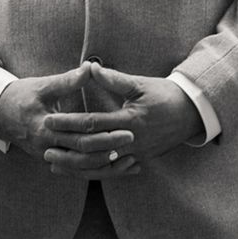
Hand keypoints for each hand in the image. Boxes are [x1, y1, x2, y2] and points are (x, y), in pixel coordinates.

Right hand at [0, 63, 135, 177]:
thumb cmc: (21, 95)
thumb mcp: (42, 85)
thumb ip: (67, 81)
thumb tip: (89, 68)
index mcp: (43, 125)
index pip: (79, 130)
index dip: (103, 129)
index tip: (125, 127)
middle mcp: (46, 145)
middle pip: (82, 152)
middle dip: (108, 147)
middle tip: (130, 140)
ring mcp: (47, 155)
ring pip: (80, 167)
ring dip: (104, 165)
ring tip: (126, 158)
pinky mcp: (50, 160)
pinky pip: (75, 170)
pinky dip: (94, 170)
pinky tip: (112, 166)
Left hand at [44, 64, 203, 168]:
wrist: (192, 113)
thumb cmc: (163, 94)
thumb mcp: (139, 84)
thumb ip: (113, 79)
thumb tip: (90, 67)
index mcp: (130, 120)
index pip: (92, 123)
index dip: (69, 122)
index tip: (49, 120)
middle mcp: (133, 141)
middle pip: (94, 149)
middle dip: (69, 149)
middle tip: (45, 147)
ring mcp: (137, 153)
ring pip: (103, 165)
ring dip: (79, 166)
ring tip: (56, 164)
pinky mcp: (141, 159)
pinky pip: (114, 170)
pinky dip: (95, 171)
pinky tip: (79, 171)